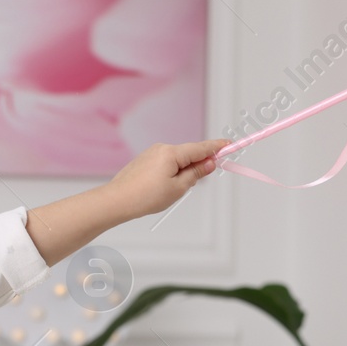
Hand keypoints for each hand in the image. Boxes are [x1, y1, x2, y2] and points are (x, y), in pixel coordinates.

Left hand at [105, 139, 229, 221]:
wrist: (116, 201)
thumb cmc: (145, 197)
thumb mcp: (178, 188)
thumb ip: (196, 173)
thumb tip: (209, 162)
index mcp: (172, 153)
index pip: (201, 147)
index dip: (217, 147)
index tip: (230, 145)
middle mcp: (161, 148)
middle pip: (189, 153)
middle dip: (198, 165)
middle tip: (200, 180)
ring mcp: (151, 153)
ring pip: (176, 160)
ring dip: (183, 172)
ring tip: (171, 192)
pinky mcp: (144, 161)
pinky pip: (165, 164)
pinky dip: (171, 173)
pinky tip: (162, 189)